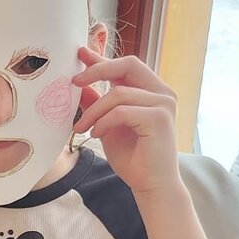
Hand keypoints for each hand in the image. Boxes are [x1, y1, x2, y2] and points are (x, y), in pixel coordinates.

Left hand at [71, 49, 181, 196]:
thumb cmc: (133, 157)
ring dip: (94, 111)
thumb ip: (98, 104)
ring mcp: (164, 104)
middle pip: (128, 64)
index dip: (102, 58)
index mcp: (152, 91)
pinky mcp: (159, 118)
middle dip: (97, 70)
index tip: (80, 53)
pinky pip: (122, 111)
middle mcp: (162, 92)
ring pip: (118, 93)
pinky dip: (104, 121)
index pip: (126, 66)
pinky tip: (96, 134)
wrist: (151, 185)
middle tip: (74, 82)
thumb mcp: (108, 125)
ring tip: (82, 127)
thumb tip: (80, 85)